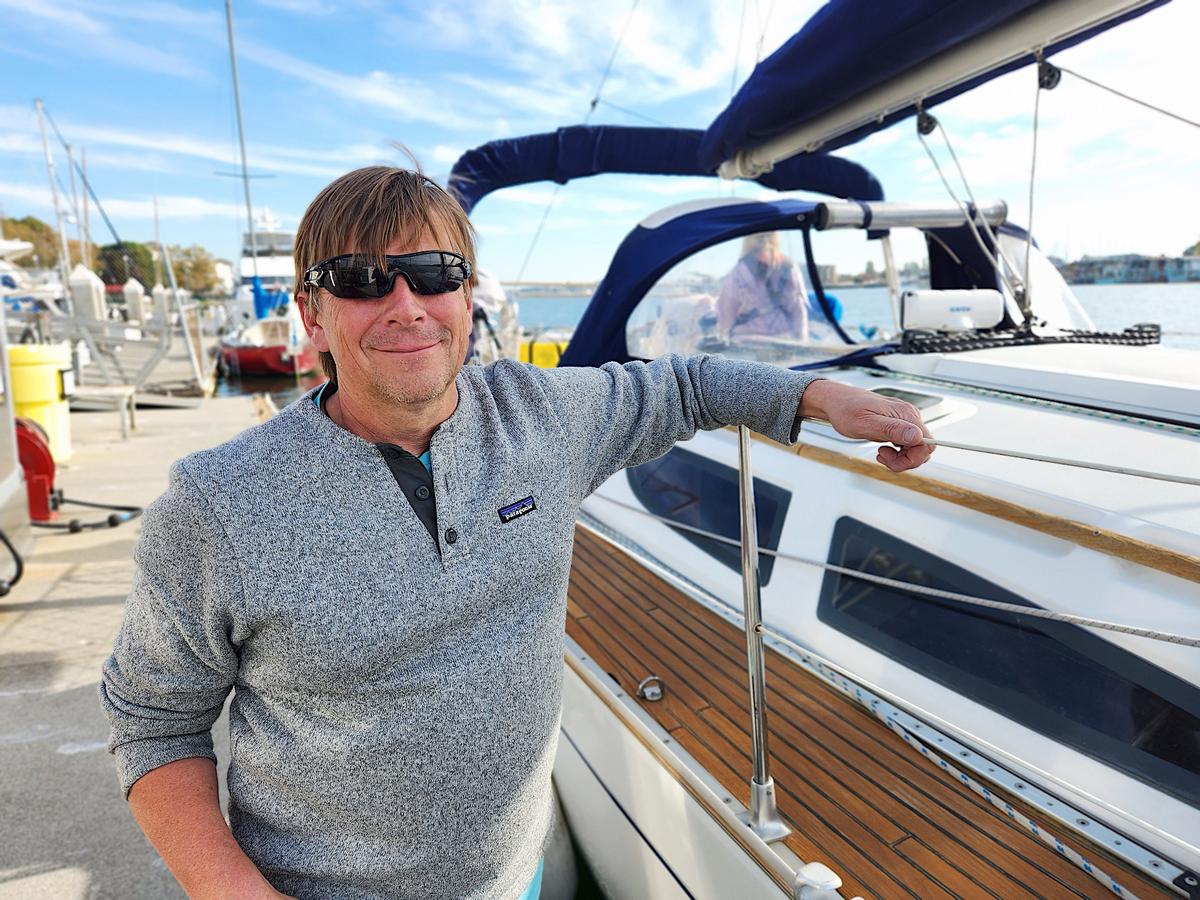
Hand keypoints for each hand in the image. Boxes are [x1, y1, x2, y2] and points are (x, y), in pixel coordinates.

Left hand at [798, 379, 933, 471]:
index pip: (927, 443)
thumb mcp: (865, 423)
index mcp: (905, 415)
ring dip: (900, 458)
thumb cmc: (846, 411)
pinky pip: (907, 445)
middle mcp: (909, 416)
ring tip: (880, 453)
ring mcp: (905, 420)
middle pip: (924, 448)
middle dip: (905, 461)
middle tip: (882, 457)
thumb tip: (917, 436)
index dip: (914, 459)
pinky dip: (897, 453)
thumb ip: (892, 430)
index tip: (893, 461)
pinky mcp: (899, 425)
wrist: (837, 402)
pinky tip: (882, 449)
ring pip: (916, 448)